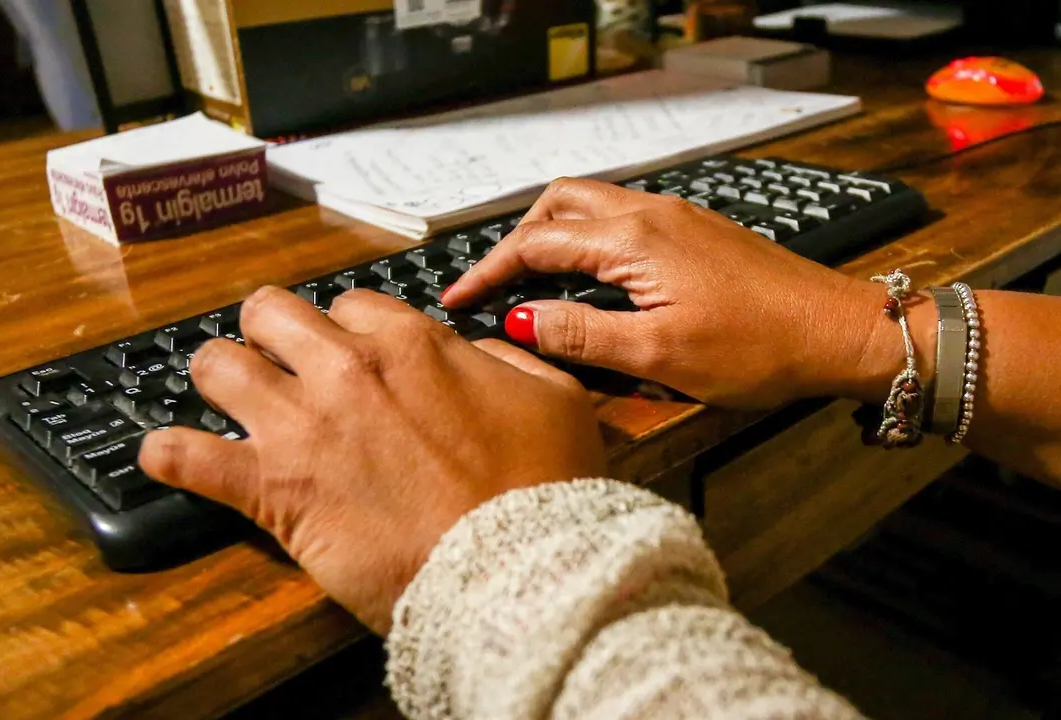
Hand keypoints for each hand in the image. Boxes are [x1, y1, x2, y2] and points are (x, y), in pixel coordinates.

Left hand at [138, 287, 606, 634]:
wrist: (514, 569)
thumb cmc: (542, 488)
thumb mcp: (554, 398)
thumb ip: (507, 357)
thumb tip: (477, 349)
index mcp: (412, 343)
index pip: (351, 305)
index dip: (349, 331)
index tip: (353, 356)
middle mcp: (347, 368)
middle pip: (272, 313)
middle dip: (273, 335)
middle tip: (284, 365)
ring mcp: (301, 423)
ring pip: (216, 363)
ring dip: (220, 378)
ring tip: (230, 400)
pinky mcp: (270, 487)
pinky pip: (185, 456)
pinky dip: (169, 455)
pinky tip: (167, 456)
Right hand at [443, 178, 891, 408]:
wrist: (838, 332)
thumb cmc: (758, 348)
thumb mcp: (657, 354)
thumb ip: (580, 333)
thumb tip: (519, 320)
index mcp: (633, 239)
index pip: (536, 243)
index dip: (489, 271)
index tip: (458, 299)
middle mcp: (651, 213)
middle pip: (559, 206)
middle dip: (517, 241)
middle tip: (494, 287)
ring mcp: (678, 217)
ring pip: (592, 208)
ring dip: (554, 238)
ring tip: (535, 284)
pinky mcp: (697, 231)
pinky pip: (624, 221)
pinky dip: (590, 242)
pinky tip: (593, 279)